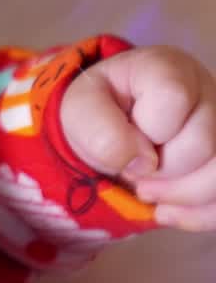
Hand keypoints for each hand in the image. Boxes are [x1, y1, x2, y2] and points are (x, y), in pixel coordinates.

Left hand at [60, 45, 215, 230]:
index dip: (147, 129)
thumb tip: (143, 162)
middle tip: (134, 172)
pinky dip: (199, 214)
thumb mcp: (80, 111)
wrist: (112, 128)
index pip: (174, 99)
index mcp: (168, 68)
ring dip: (183, 196)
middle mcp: (209, 91)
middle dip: (162, 170)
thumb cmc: (99, 111)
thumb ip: (100, 129)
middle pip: (206, 143)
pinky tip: (169, 211)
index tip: (127, 134)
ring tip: (149, 192)